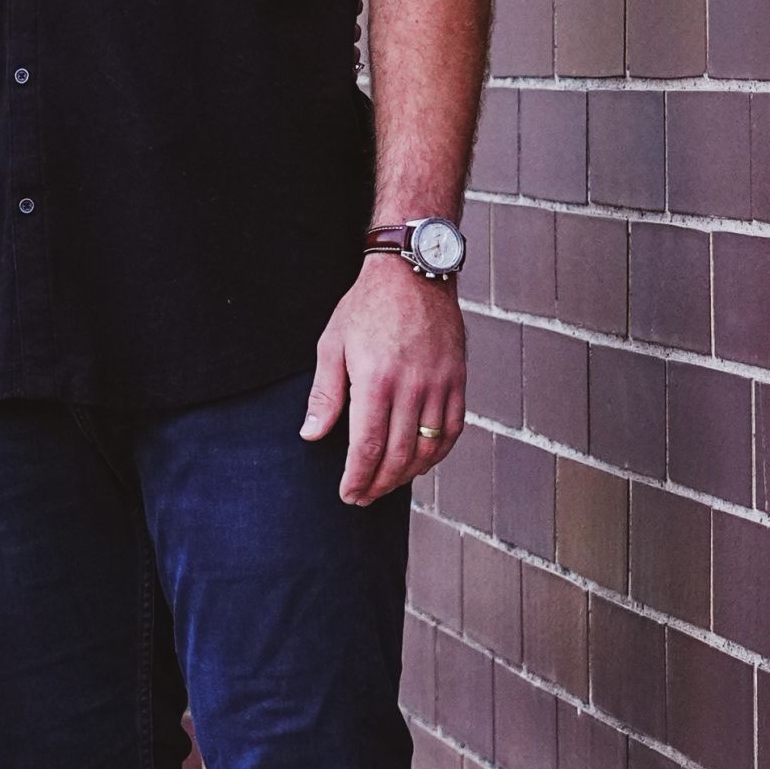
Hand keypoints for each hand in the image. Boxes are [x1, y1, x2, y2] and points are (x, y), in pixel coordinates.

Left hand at [301, 257, 467, 506]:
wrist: (414, 271)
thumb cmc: (367, 306)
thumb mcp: (332, 344)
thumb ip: (324, 394)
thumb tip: (310, 434)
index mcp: (376, 379)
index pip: (368, 446)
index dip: (358, 477)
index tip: (348, 494)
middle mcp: (412, 386)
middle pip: (398, 454)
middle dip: (379, 484)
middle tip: (363, 497)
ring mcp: (440, 384)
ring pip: (428, 448)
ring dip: (407, 475)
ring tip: (387, 484)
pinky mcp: (458, 379)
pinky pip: (452, 429)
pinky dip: (438, 453)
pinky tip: (421, 462)